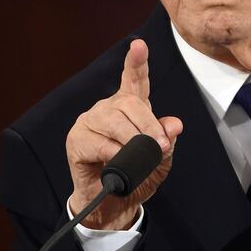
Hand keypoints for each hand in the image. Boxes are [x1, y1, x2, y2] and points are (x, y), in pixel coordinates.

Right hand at [66, 39, 182, 229]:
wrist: (114, 205)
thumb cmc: (137, 176)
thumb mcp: (160, 160)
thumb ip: (166, 140)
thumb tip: (174, 125)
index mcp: (129, 107)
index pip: (134, 80)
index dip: (136, 61)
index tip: (139, 45)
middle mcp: (107, 109)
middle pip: (129, 103)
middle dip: (148, 125)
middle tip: (160, 147)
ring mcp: (89, 122)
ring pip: (114, 121)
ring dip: (133, 140)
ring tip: (143, 157)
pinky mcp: (77, 140)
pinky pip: (99, 142)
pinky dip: (114, 155)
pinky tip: (118, 164)